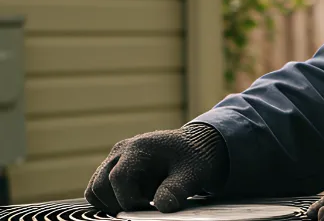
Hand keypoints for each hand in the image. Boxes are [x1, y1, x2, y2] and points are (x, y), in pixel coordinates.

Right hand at [84, 123, 228, 213]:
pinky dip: (113, 200)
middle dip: (118, 204)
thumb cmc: (194, 159)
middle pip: (99, 185)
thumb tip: (163, 206)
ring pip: (95, 189)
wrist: (195, 149)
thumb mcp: (193, 174)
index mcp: (139, 148)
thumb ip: (177, 189)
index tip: (149, 207)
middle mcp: (122, 150)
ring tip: (142, 204)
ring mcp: (115, 158)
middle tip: (144, 208)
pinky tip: (137, 200)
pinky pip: (101, 189)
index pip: (118, 178)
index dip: (129, 200)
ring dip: (113, 203)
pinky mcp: (115, 168)